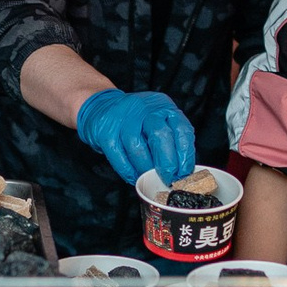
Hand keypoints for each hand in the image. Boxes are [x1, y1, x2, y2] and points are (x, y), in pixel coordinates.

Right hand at [74, 89, 195, 186]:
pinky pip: (118, 155)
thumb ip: (171, 140)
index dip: (185, 154)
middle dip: (167, 163)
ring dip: (146, 169)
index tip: (185, 173)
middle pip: (160, 136)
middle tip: (169, 179)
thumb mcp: (157, 120)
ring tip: (150, 179)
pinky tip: (133, 177)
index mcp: (163, 107)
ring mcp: (123, 118)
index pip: (181, 129)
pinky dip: (128, 170)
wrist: (102, 107)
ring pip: (138, 147)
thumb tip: (182, 170)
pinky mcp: (106, 130)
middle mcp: (144, 108)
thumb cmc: (135, 120)